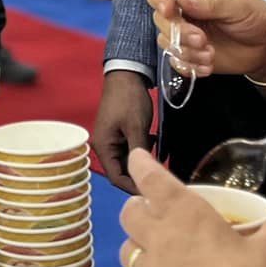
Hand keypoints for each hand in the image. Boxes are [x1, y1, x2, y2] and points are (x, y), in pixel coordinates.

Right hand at [91, 71, 152, 191]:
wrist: (126, 74)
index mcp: (104, 147)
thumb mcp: (137, 127)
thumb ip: (140, 152)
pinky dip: (142, 150)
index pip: (116, 178)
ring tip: (159, 159)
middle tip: (161, 177)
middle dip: (140, 175)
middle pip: (121, 171)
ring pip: (127, 161)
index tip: (153, 192)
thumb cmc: (129, 100)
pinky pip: (129, 150)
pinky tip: (154, 143)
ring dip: (142, 161)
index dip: (133, 187)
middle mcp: (104, 147)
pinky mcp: (119, 134)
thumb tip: (147, 173)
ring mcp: (111, 140)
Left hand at [118, 148, 265, 266]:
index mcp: (186, 213)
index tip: (138, 157)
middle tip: (153, 213)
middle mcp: (158, 235)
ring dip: (138, 245)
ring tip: (153, 251)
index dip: (142, 164)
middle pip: (130, 212)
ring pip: (126, 249)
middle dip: (139, 208)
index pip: (153, 179)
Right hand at [149, 0, 265, 79]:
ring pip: (166, 41)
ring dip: (186, 51)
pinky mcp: (189, 53)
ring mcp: (185, 33)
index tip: (169, 10)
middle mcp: (185, 10)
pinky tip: (208, 65)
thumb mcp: (239, 5)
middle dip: (178, 32)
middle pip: (161, 17)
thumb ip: (211, 4)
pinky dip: (190, 66)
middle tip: (202, 40)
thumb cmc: (255, 17)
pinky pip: (176, 61)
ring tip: (210, 54)